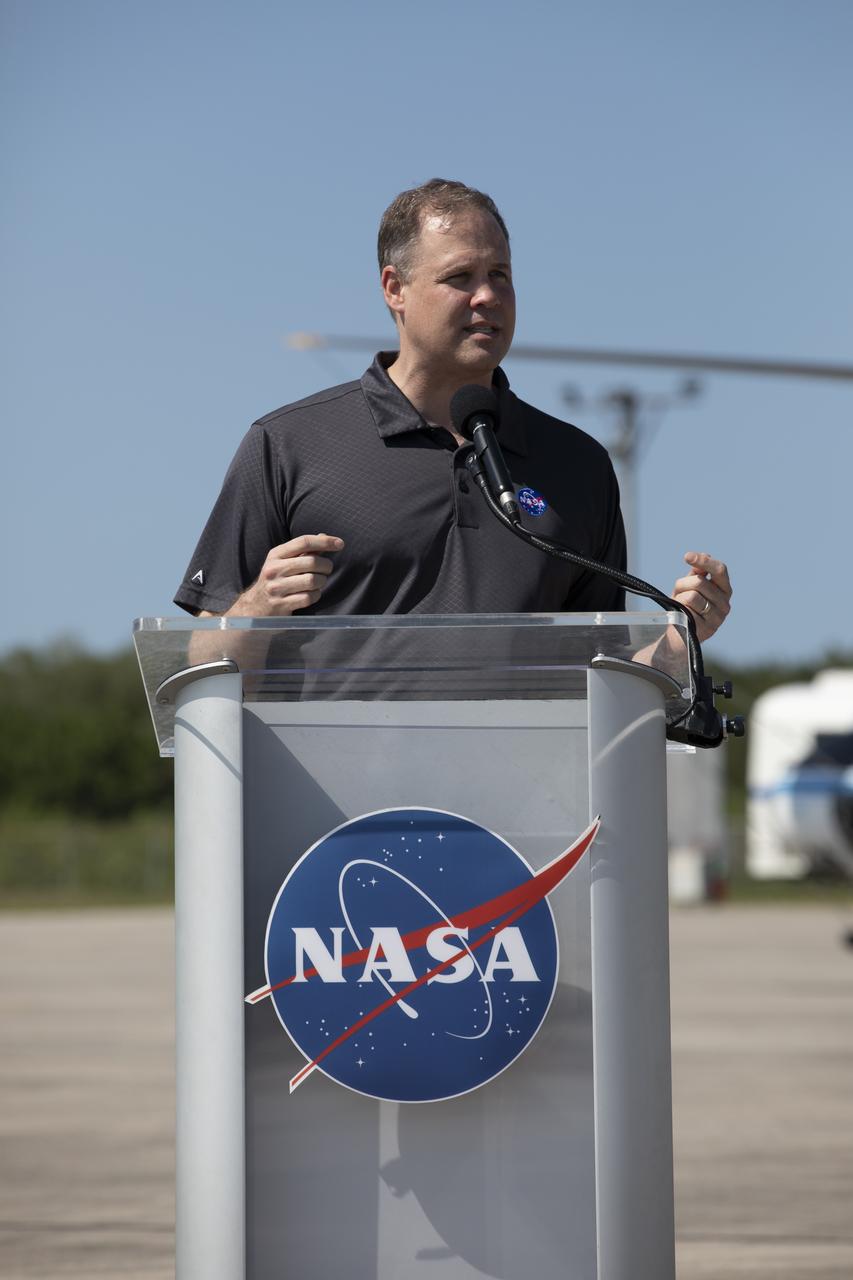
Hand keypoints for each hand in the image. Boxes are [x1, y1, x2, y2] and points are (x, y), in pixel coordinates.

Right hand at [227, 534, 343, 616]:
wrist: (254, 608)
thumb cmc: (275, 581)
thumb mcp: (283, 562)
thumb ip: (304, 551)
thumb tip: (324, 536)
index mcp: (276, 554)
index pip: (303, 541)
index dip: (324, 541)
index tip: (340, 544)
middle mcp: (274, 569)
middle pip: (312, 561)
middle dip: (326, 566)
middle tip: (326, 569)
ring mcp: (277, 588)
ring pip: (313, 580)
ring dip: (321, 582)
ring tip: (318, 582)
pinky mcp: (282, 604)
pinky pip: (309, 597)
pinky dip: (315, 595)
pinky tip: (311, 594)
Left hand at [672, 551, 731, 641]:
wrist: (679, 636)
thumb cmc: (685, 607)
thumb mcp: (690, 587)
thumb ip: (698, 572)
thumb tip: (705, 556)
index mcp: (724, 590)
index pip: (720, 570)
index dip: (704, 561)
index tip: (687, 556)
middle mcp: (725, 604)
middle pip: (699, 582)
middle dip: (682, 584)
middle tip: (678, 593)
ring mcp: (717, 618)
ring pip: (692, 596)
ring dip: (680, 598)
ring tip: (680, 605)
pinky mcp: (706, 629)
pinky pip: (687, 611)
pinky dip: (680, 611)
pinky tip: (681, 615)